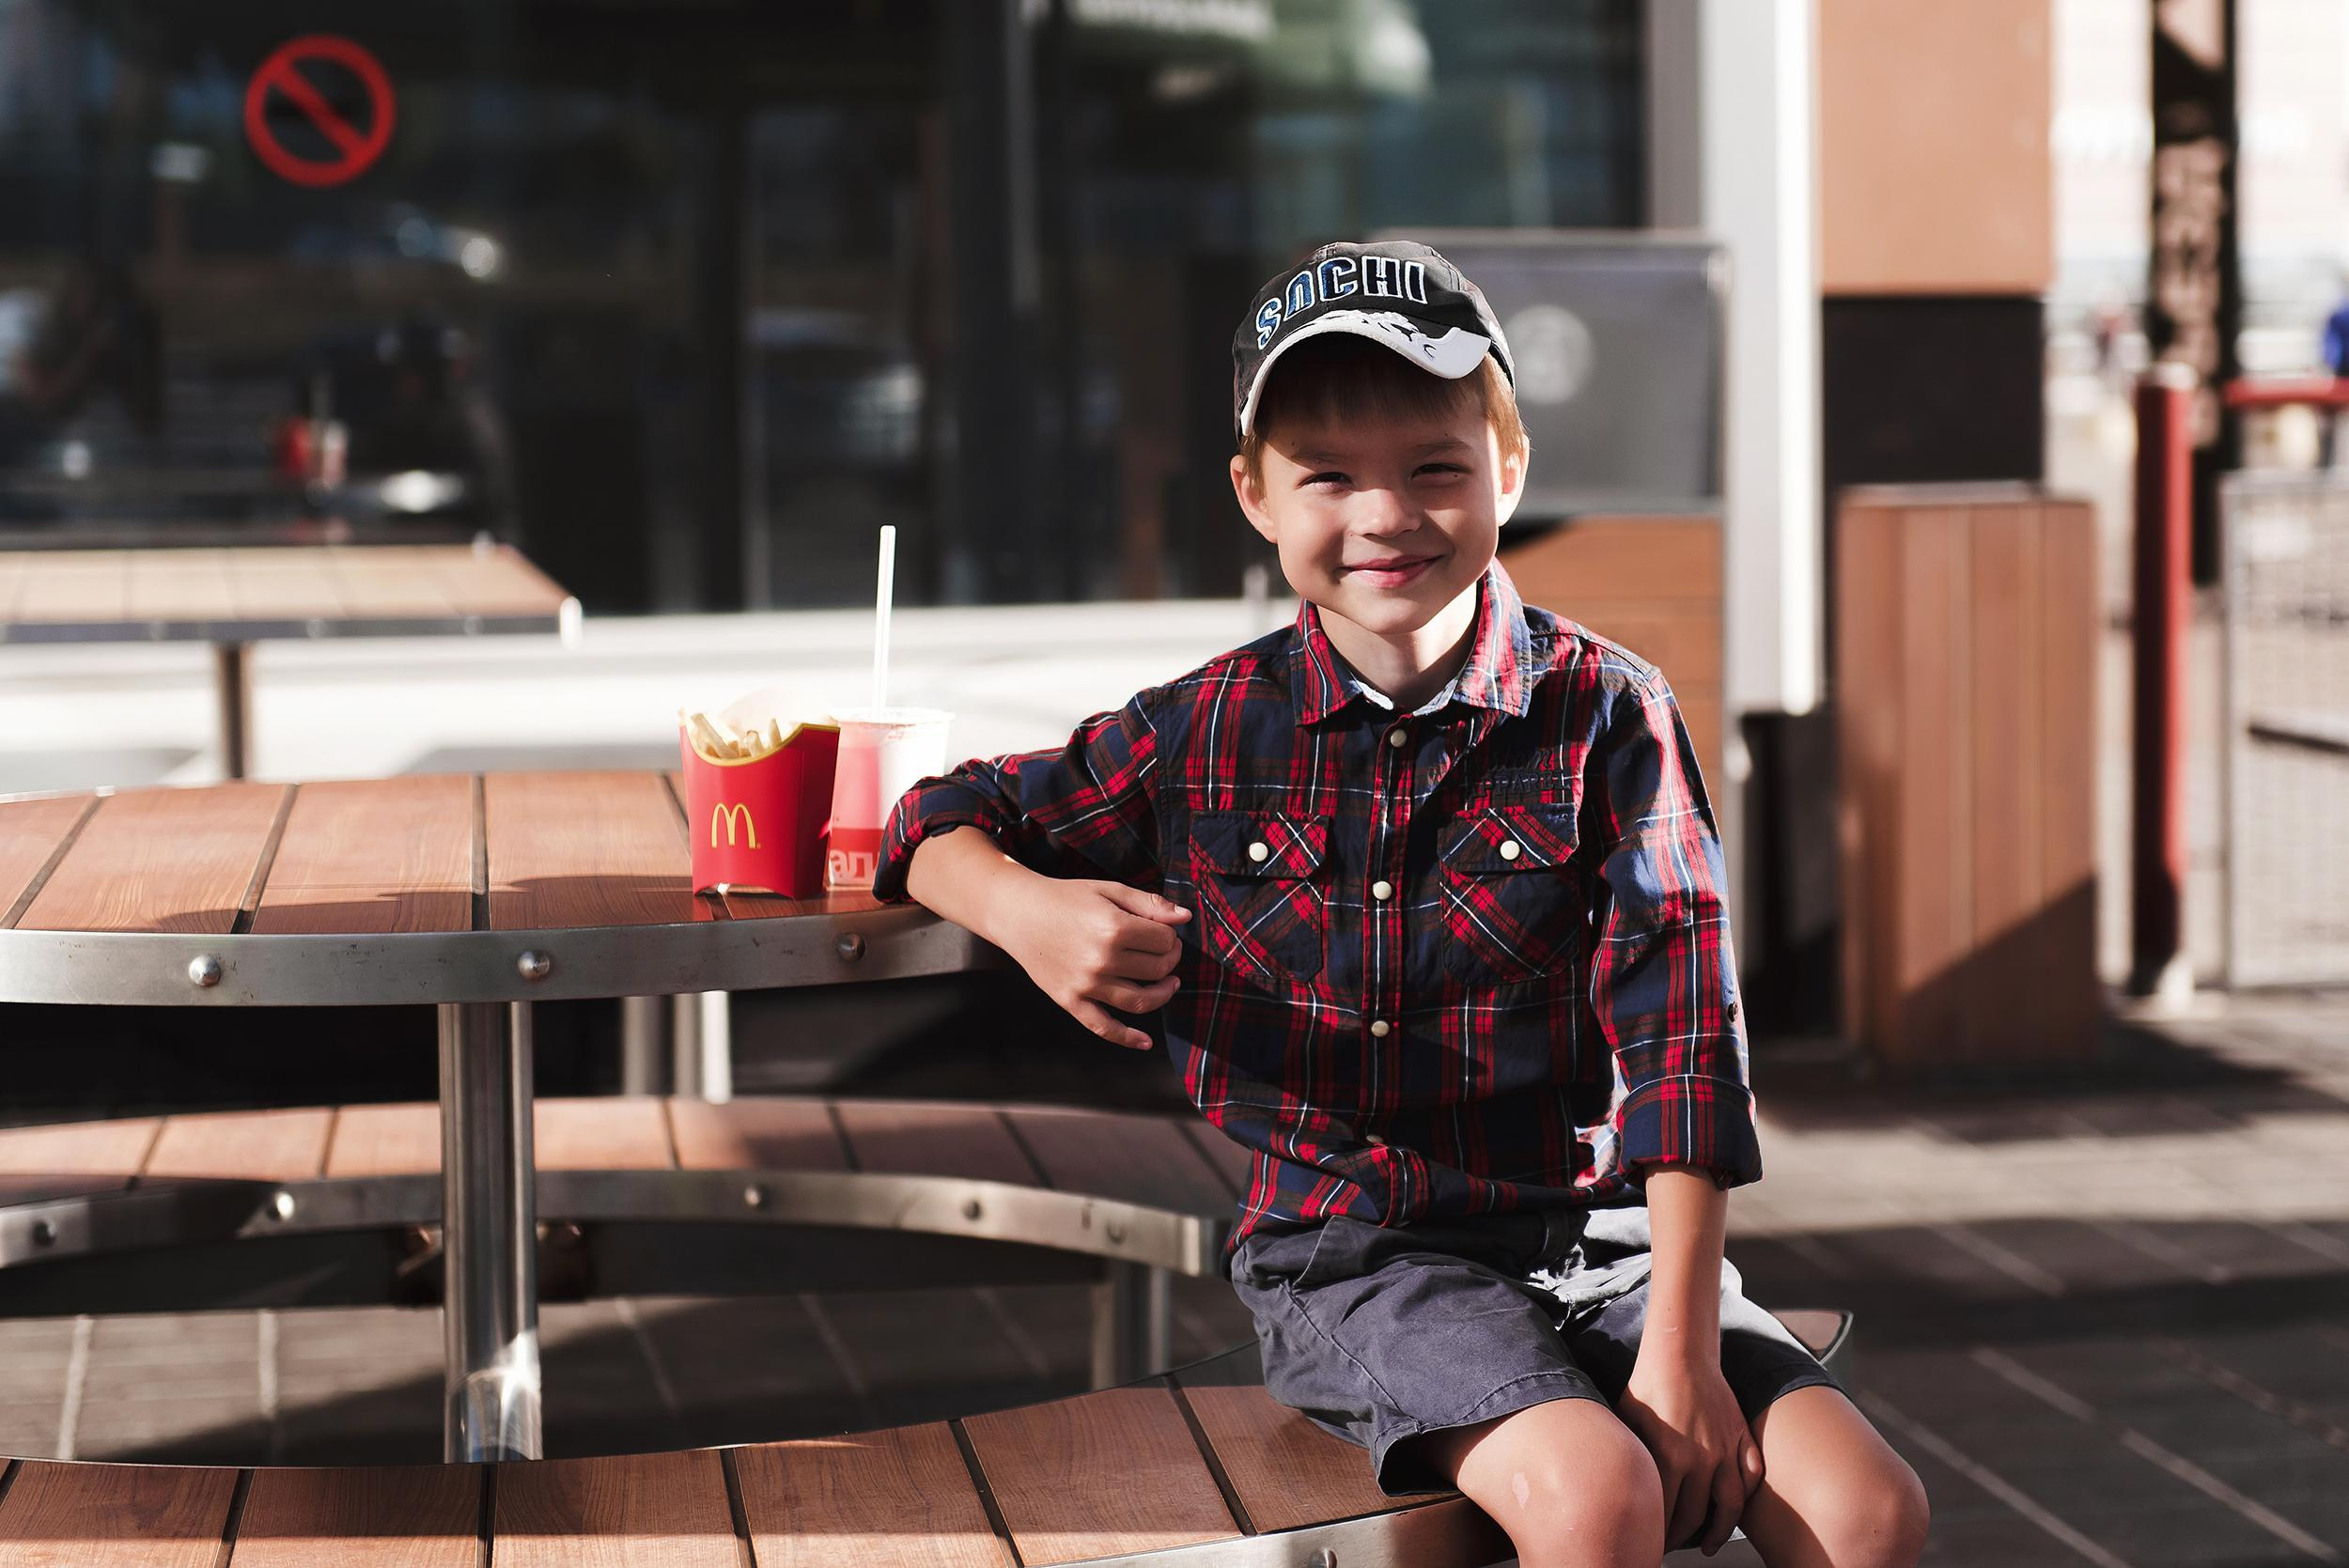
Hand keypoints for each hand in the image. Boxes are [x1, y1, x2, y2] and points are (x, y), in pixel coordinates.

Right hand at [996, 877, 1191, 1049]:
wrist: (1019, 913)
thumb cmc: (1066, 898)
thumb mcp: (1109, 890)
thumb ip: (1149, 903)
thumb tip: (1185, 918)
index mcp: (1114, 927)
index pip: (1164, 940)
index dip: (1170, 935)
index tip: (1163, 931)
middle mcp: (1102, 959)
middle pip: (1157, 969)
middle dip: (1170, 959)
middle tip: (1166, 951)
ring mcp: (1086, 984)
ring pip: (1141, 1000)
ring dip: (1163, 993)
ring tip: (1169, 984)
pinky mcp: (1070, 1001)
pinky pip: (1104, 1027)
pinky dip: (1127, 1038)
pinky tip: (1145, 1042)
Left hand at [1618, 1352, 1762, 1554]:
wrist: (1681, 1354)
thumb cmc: (1648, 1385)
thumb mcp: (1628, 1421)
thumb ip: (1633, 1456)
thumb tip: (1625, 1485)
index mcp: (1669, 1456)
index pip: (1664, 1511)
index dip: (1656, 1533)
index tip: (1651, 1542)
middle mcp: (1701, 1459)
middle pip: (1694, 1516)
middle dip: (1680, 1537)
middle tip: (1670, 1545)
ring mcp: (1725, 1449)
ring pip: (1730, 1505)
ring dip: (1719, 1531)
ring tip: (1709, 1545)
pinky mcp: (1741, 1437)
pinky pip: (1751, 1476)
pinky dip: (1746, 1496)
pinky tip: (1734, 1508)